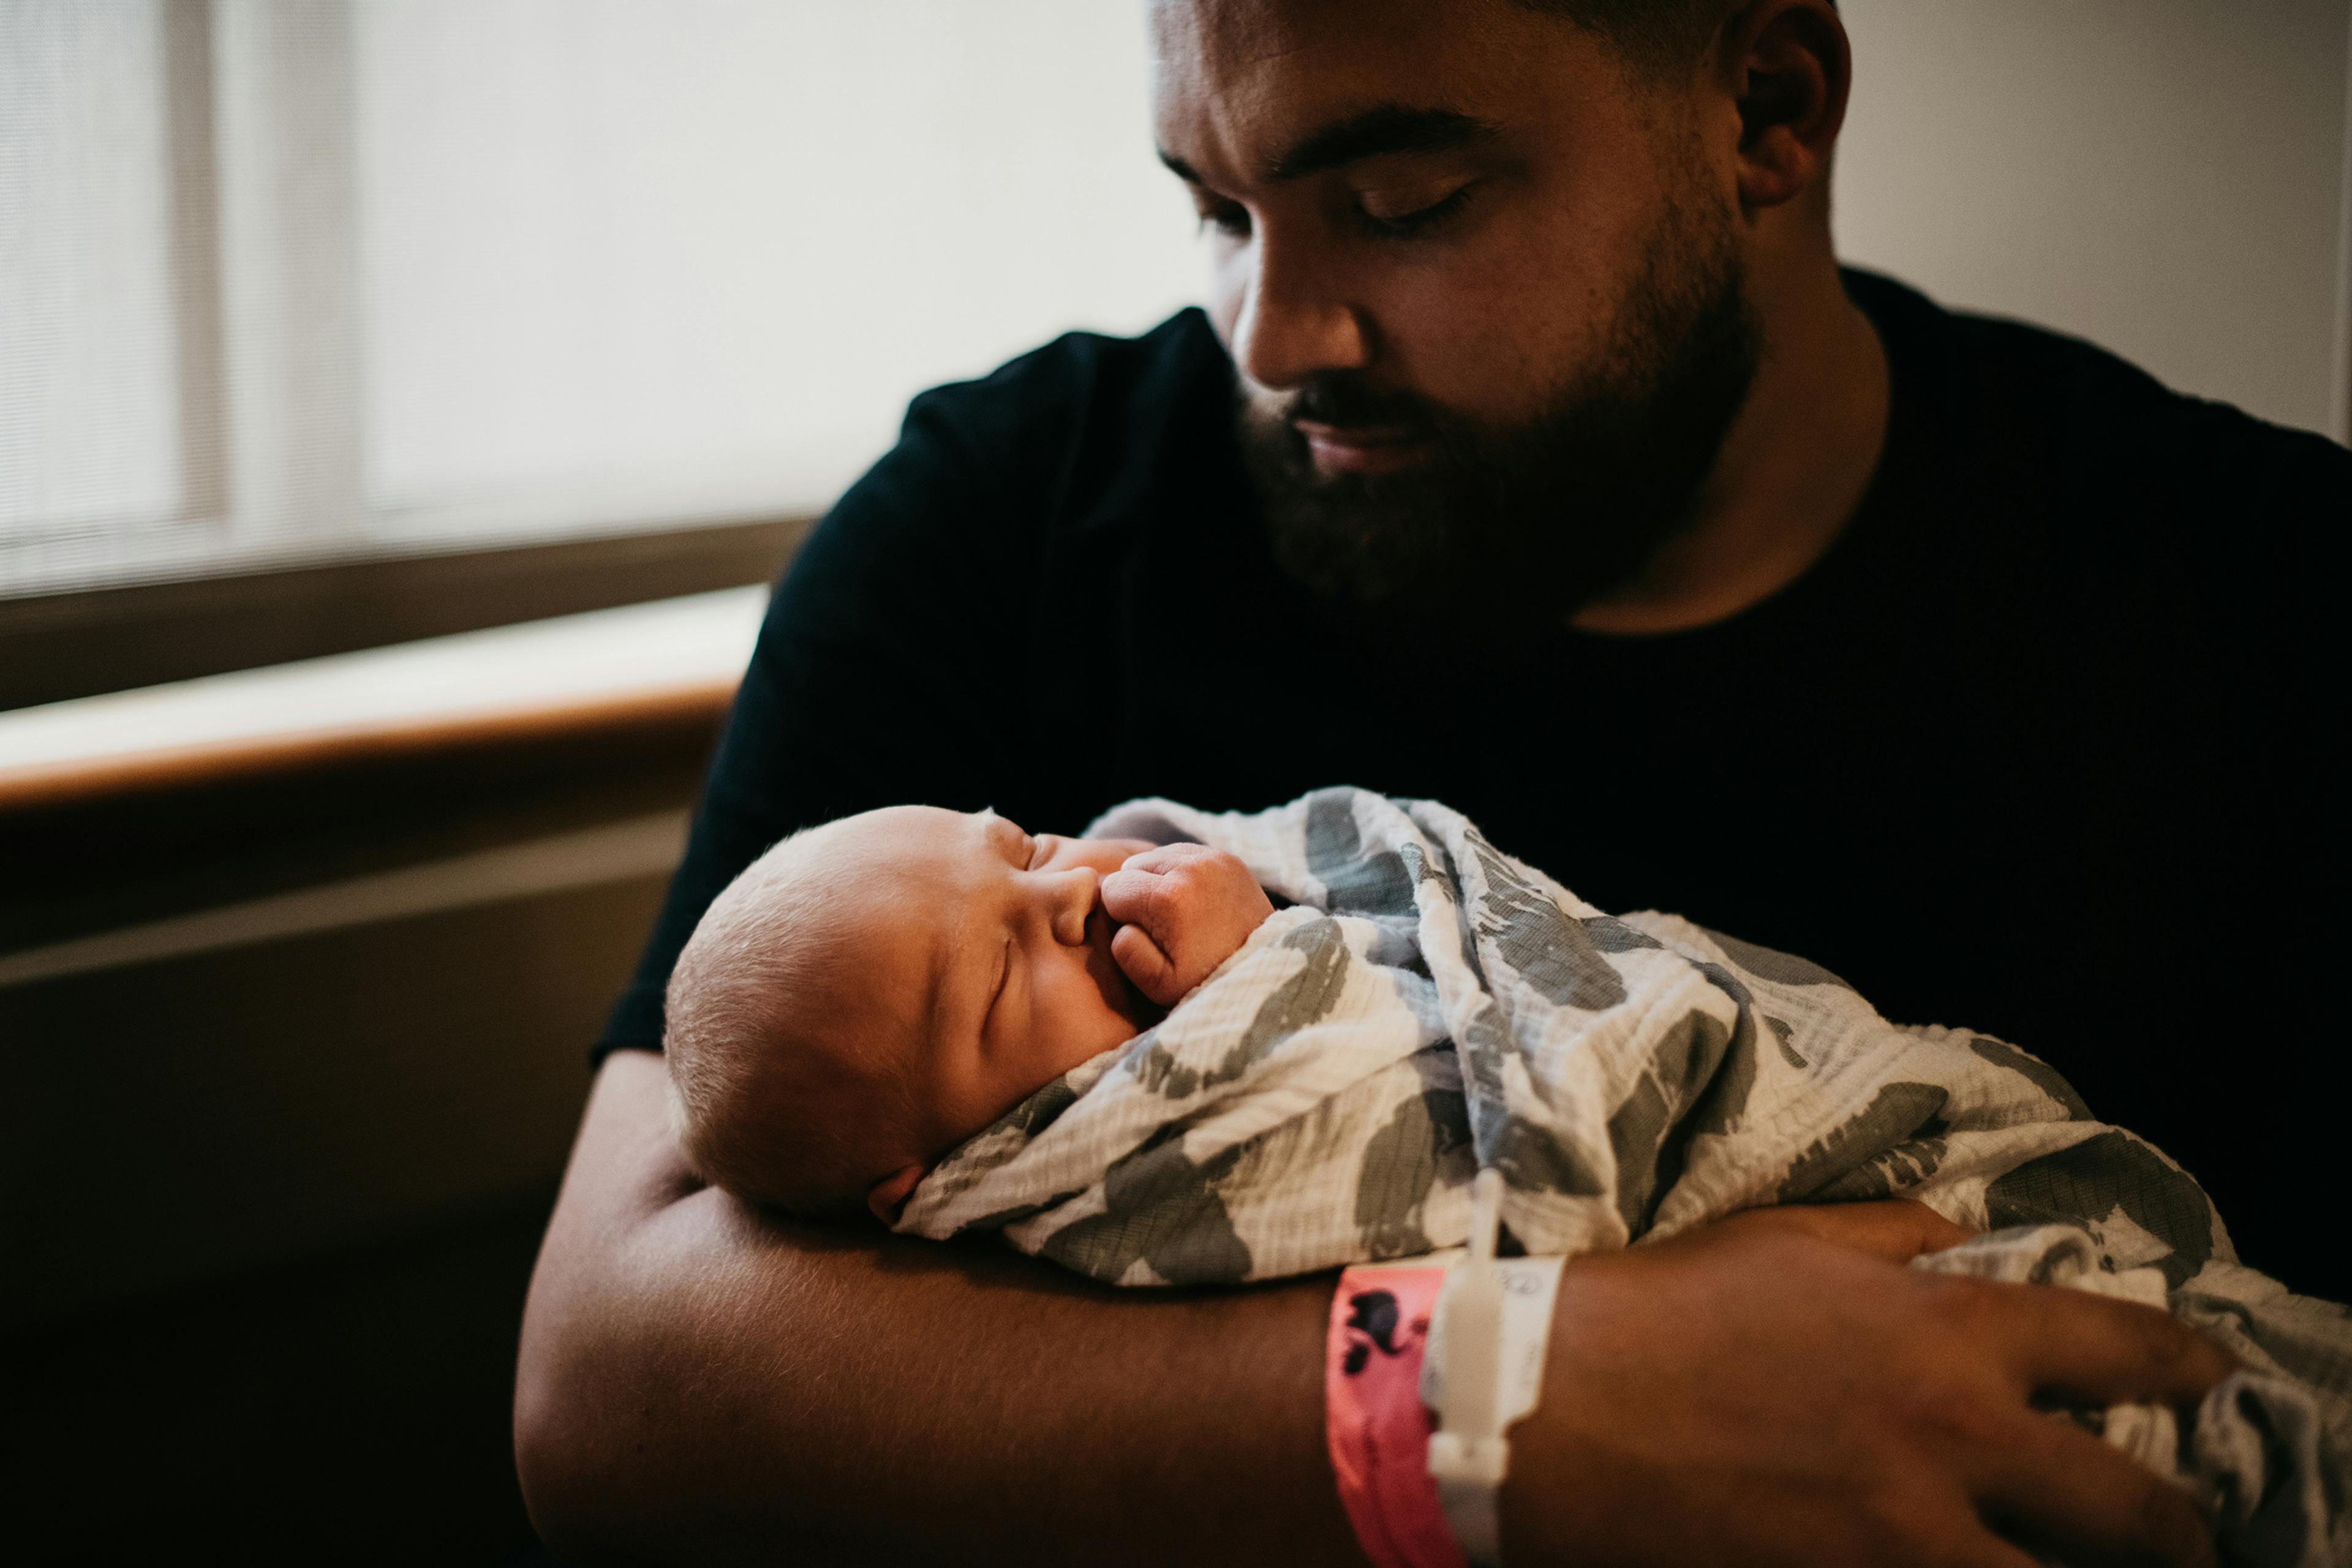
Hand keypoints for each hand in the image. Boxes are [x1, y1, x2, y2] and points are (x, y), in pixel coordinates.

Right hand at [1100, 843, 1276, 1006]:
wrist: (1262, 973)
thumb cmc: (1205, 981)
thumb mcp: (1157, 983)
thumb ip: (1126, 951)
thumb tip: (1120, 922)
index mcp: (1167, 897)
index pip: (1112, 888)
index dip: (1119, 915)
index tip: (1142, 934)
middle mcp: (1189, 867)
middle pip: (1132, 865)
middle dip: (1136, 892)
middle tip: (1158, 924)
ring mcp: (1212, 857)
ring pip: (1157, 855)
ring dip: (1156, 879)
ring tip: (1174, 912)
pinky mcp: (1228, 857)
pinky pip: (1184, 853)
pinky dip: (1180, 871)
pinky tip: (1190, 899)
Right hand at [1506, 1202, 2233, 1567]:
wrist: (1550, 1409)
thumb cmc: (1663, 1311)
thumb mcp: (1782, 1241)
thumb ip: (1891, 1237)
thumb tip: (1965, 1234)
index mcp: (1946, 1333)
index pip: (2120, 1349)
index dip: (2185, 1368)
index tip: (2213, 1379)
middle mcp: (1961, 1440)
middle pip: (2138, 1514)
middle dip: (2183, 1538)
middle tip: (2190, 1546)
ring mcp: (1916, 1541)